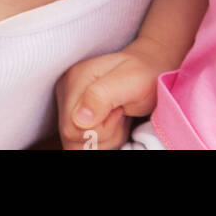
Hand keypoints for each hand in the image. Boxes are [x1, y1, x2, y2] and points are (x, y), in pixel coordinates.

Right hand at [55, 35, 174, 149]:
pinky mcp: (75, 119)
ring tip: (119, 117)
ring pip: (77, 144)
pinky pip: (82, 144)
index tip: (120, 108)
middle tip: (121, 112)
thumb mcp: (132, 79)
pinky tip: (114, 123)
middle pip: (73, 137)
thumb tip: (79, 119)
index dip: (101, 127)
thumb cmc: (144, 73)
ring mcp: (69, 106)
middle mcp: (66, 91)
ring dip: (105, 138)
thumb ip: (102, 95)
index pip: (72, 126)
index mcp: (75, 78)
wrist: (149, 71)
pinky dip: (103, 140)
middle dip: (104, 133)